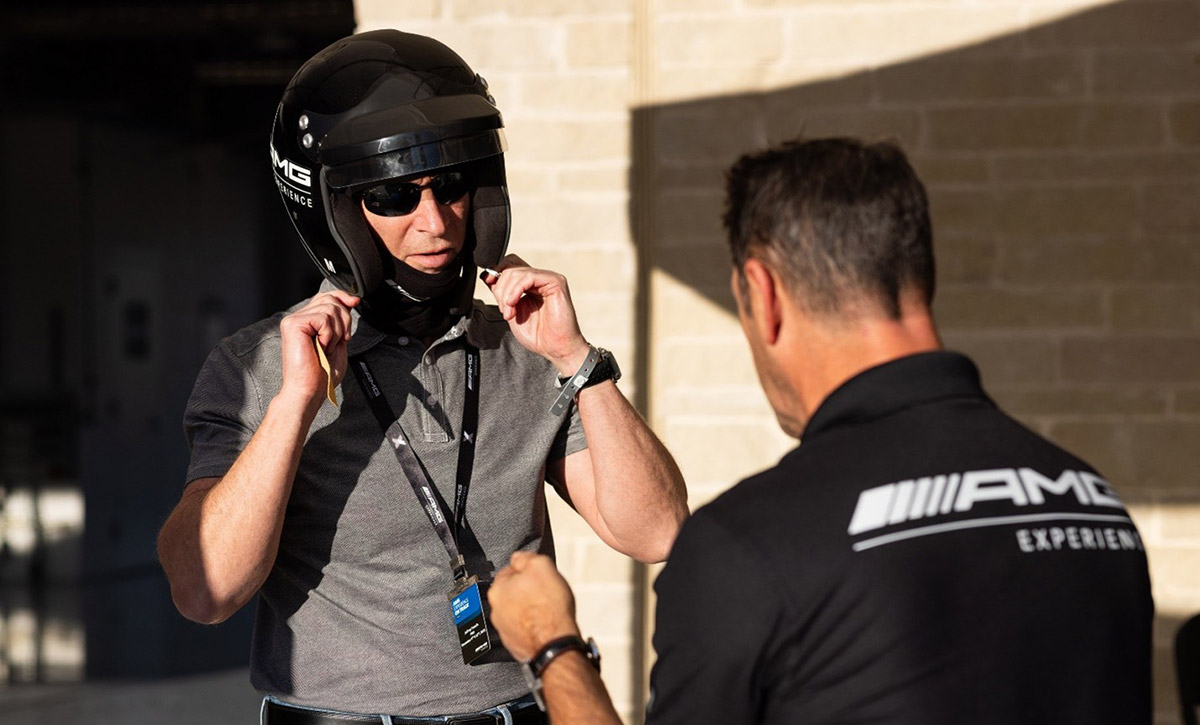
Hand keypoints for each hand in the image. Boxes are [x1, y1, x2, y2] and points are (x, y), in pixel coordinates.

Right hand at [277, 290, 358, 410]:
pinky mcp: (293, 325)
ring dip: (337, 331)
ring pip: (329, 308)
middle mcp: (298, 317)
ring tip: (327, 347)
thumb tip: (351, 301)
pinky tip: (321, 346)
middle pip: (331, 299)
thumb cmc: (322, 373)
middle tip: (338, 342)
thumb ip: (342, 321)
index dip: (343, 297)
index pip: (326, 296)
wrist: (310, 390)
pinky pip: (323, 318)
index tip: (355, 303)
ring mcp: (293, 320)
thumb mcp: (338, 341)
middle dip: (344, 320)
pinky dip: (329, 335)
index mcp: (308, 321)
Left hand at [482, 255, 589, 375]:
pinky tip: (514, 304)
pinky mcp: (555, 282)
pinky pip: (528, 277)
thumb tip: (487, 275)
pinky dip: (516, 290)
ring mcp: (548, 279)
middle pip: (510, 266)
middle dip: (500, 288)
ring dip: (507, 294)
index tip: (488, 283)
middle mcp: (539, 279)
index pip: (509, 264)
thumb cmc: (538, 334)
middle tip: (505, 310)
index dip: (496, 272)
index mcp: (529, 284)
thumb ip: (502, 293)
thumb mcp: (511, 311)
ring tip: (510, 313)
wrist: (555, 348)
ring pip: (516, 272)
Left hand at [488, 552, 581, 661]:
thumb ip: (525, 557)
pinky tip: (544, 625)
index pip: (510, 571)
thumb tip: (518, 558)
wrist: (556, 644)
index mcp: (498, 590)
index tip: (539, 577)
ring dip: (529, 610)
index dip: (528, 572)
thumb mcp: (541, 566)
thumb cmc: (550, 607)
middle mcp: (496, 611)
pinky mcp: (514, 645)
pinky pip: (523, 629)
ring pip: (517, 612)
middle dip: (527, 592)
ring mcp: (504, 630)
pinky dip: (532, 627)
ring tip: (546, 611)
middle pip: (512, 592)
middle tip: (544, 594)